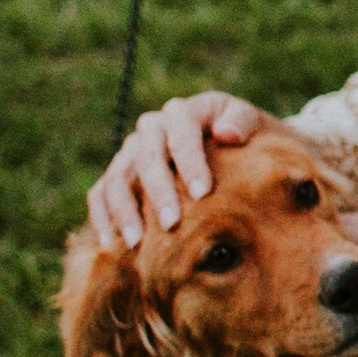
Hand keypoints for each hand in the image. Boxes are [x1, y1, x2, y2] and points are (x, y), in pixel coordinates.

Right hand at [88, 89, 274, 248]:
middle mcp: (153, 127)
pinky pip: (101, 193)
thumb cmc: (250, 142)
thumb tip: (225, 134)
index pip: (180, 130)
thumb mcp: (255, 125)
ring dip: (124, 210)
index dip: (189, 160)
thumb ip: (243, 123)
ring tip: (137, 243)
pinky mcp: (120, 174)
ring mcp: (133, 151)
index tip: (203, 193)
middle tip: (172, 224)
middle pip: (147, 156)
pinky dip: (102, 217)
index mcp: (185, 111)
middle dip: (158, 192)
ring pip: (118, 176)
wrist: (239, 153)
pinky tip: (111, 244)